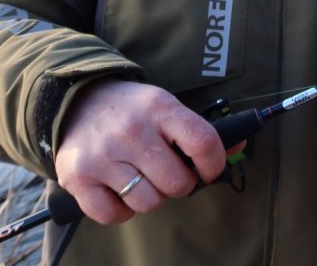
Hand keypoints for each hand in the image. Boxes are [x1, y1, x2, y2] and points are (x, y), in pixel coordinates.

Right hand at [54, 79, 227, 223]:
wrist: (77, 100)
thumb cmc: (132, 110)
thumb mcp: (165, 106)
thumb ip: (198, 130)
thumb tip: (239, 146)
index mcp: (159, 108)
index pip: (203, 142)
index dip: (214, 164)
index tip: (209, 170)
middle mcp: (132, 131)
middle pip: (176, 182)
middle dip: (180, 184)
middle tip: (168, 173)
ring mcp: (103, 155)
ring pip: (148, 202)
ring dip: (150, 196)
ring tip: (141, 177)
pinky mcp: (79, 177)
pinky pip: (113, 215)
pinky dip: (121, 210)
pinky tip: (119, 188)